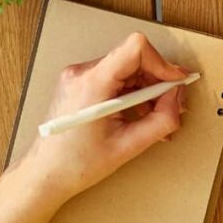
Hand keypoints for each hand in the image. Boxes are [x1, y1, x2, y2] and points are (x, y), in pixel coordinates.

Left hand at [17, 32, 187, 202]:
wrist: (45, 173)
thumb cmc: (77, 164)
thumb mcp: (128, 145)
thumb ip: (161, 120)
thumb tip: (177, 98)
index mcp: (93, 83)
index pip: (135, 48)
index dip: (161, 63)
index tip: (174, 83)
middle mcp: (83, 72)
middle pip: (134, 59)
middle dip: (157, 81)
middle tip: (170, 107)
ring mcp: (79, 76)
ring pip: (127, 68)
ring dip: (146, 89)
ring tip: (153, 117)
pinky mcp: (80, 82)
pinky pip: (115, 77)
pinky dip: (132, 93)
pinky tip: (137, 115)